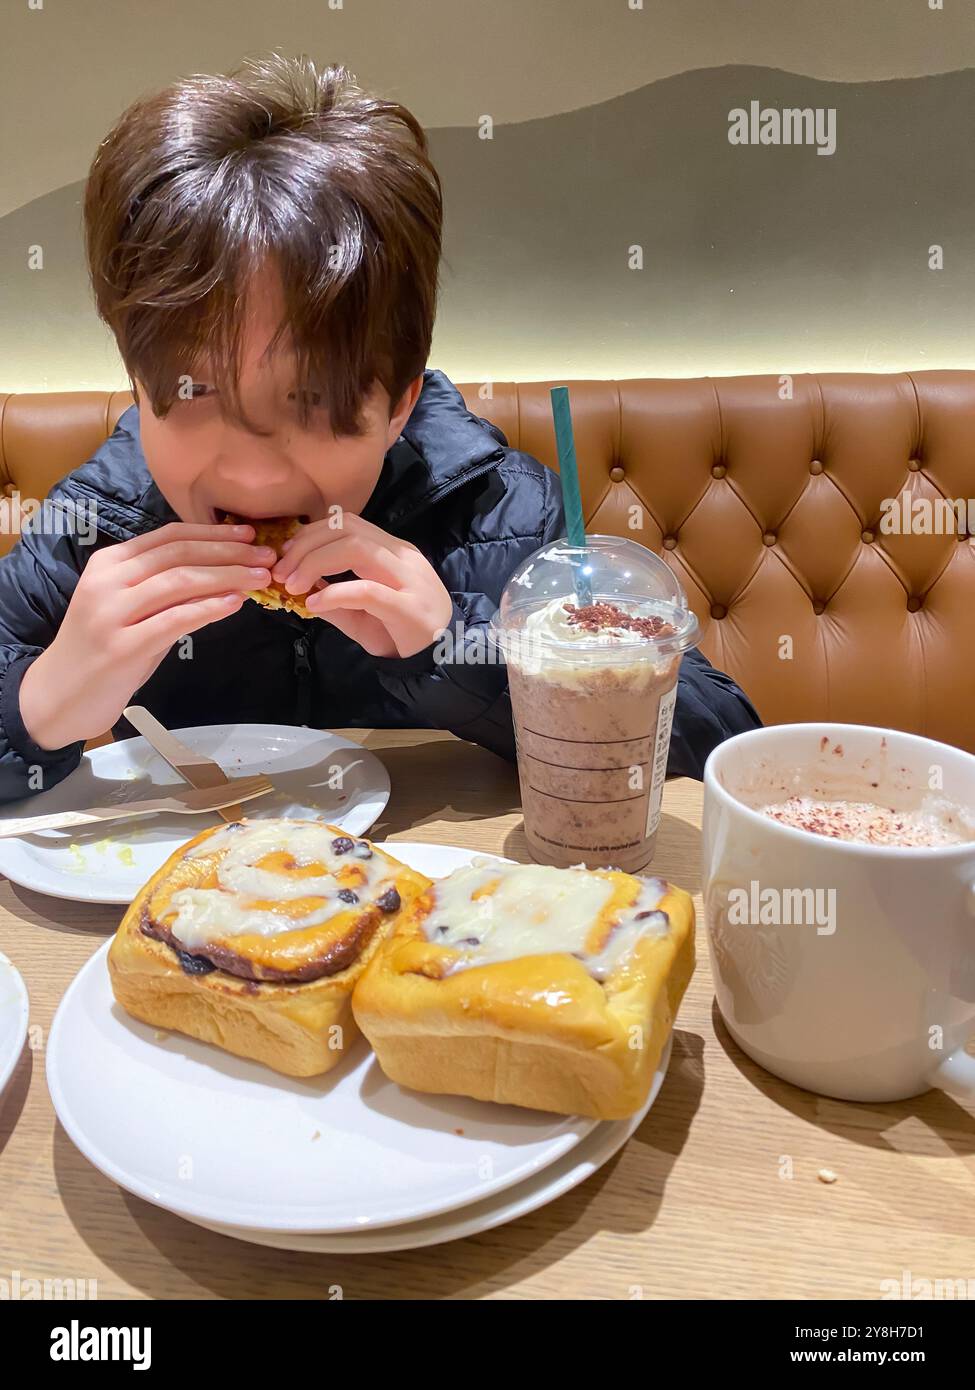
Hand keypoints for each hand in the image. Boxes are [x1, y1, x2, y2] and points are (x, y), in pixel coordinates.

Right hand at [19, 521, 275, 749]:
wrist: (58, 697)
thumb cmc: (101, 652)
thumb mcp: (130, 611)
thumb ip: (165, 592)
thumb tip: (221, 575)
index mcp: (109, 564)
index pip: (169, 537)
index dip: (213, 533)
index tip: (250, 534)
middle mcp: (108, 582)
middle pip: (179, 554)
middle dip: (229, 551)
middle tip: (267, 554)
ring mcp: (113, 614)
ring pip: (180, 581)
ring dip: (227, 576)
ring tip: (260, 577)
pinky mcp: (123, 647)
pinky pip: (176, 620)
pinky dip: (210, 608)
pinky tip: (236, 603)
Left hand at [270, 512, 453, 657]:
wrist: (445, 660)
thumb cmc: (402, 634)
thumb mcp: (361, 614)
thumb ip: (333, 599)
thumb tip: (296, 588)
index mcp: (392, 551)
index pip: (346, 523)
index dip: (310, 534)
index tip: (285, 557)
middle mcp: (402, 557)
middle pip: (348, 528)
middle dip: (306, 545)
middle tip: (282, 572)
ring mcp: (409, 580)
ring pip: (358, 549)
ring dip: (316, 562)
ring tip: (293, 585)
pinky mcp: (409, 608)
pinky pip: (367, 591)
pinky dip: (334, 594)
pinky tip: (314, 604)